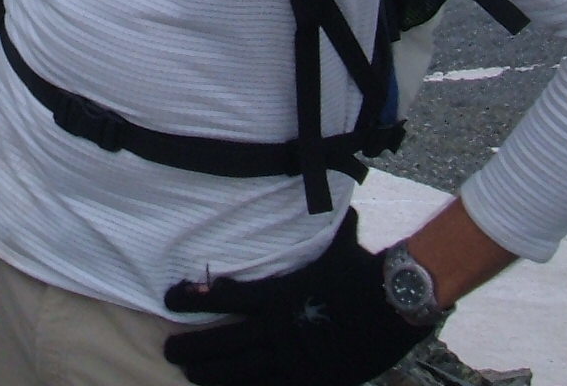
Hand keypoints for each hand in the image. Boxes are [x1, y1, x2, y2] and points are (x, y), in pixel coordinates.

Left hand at [161, 211, 425, 385]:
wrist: (398, 303)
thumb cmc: (365, 272)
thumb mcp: (336, 245)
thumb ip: (321, 229)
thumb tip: (329, 198)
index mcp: (278, 296)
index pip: (226, 298)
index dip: (196, 298)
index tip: (169, 298)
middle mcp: (280, 329)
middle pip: (226, 341)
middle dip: (194, 346)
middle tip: (168, 349)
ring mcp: (296, 359)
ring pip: (243, 371)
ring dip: (212, 373)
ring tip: (189, 373)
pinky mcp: (316, 380)